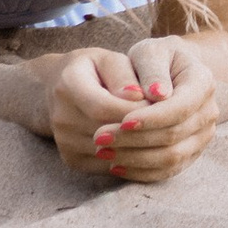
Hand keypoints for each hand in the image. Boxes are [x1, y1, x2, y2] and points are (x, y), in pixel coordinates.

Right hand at [48, 47, 158, 174]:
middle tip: (168, 121)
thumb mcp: (108, 60)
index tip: (161, 105)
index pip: (105, 107)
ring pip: (113, 154)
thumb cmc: (94, 70)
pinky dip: (131, 159)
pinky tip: (144, 145)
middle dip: (143, 129)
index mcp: (67, 84)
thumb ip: (123, 75)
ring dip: (140, 147)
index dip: (137, 110)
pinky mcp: (72, 160)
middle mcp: (60, 117)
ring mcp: (64, 142)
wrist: (60, 89)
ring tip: (158, 132)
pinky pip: (110, 167)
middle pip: (110, 133)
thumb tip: (139, 98)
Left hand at [91, 37, 220, 182]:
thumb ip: (152, 69)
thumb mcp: (150, 52)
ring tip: (103, 153)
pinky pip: (168, 170)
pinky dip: (141, 172)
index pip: (179, 107)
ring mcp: (202, 136)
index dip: (151, 118)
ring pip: (172, 157)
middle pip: (174, 136)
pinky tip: (115, 166)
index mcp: (202, 83)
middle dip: (135, 140)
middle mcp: (208, 112)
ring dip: (135, 159)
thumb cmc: (154, 59)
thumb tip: (158, 94)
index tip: (121, 121)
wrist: (169, 72)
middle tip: (99, 138)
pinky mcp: (191, 153)